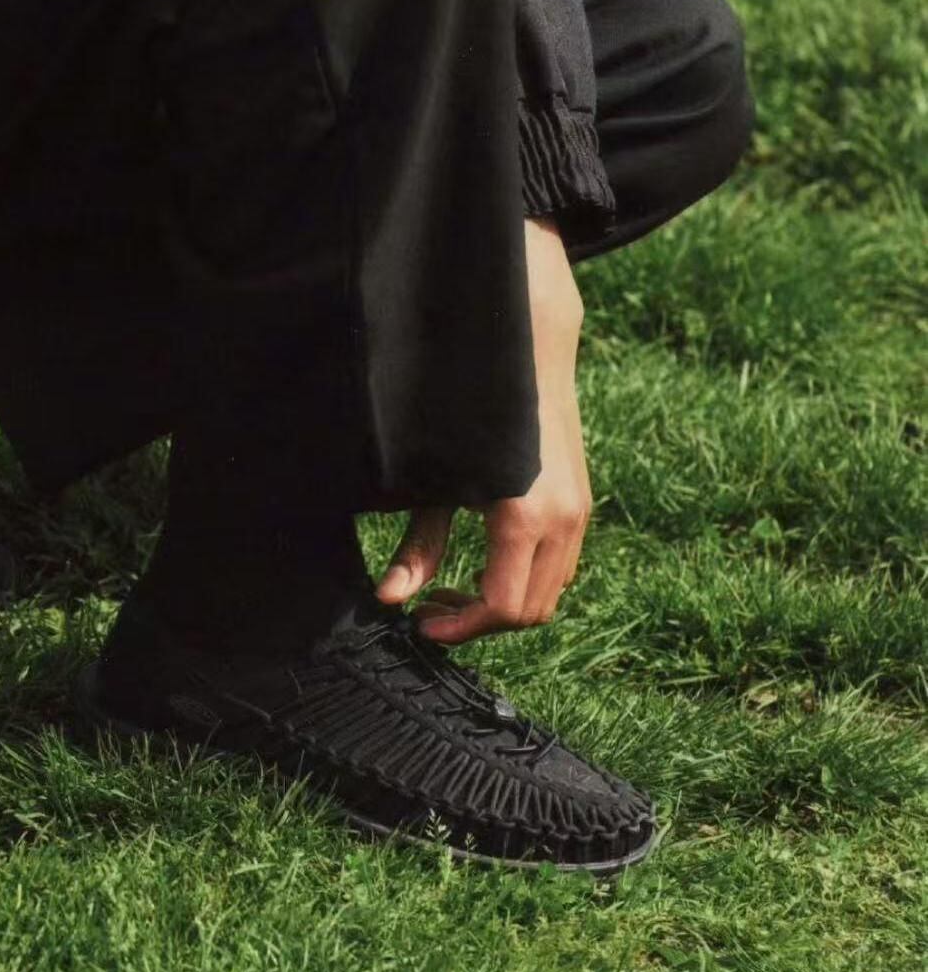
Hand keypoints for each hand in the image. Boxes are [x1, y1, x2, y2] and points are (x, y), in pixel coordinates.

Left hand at [374, 218, 593, 643]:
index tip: (422, 624)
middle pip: (530, 612)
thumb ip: (417, 543)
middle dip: (479, 622)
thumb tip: (390, 599)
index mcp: (523, 515)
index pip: (502, 607)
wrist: (529, 343)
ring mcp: (579, 511)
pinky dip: (524, 578)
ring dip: (503, 603)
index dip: (460, 628)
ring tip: (452, 589)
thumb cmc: (467, 408)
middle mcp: (561, 520)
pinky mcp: (581, 501)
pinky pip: (560, 565)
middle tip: (431, 610)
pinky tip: (483, 562)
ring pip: (549, 593)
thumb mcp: (433, 479)